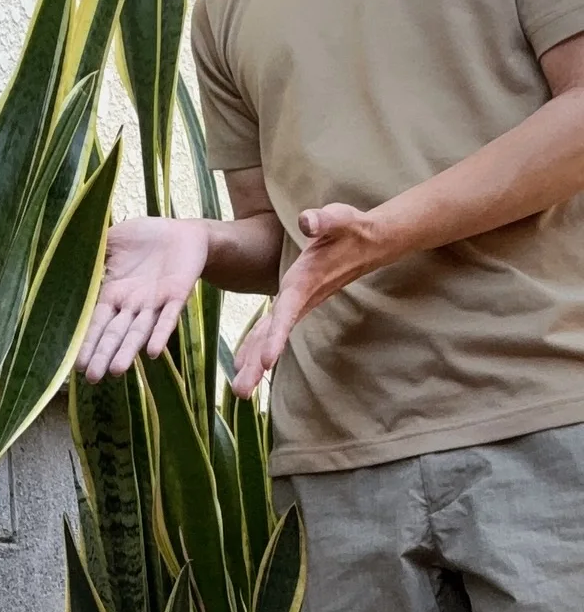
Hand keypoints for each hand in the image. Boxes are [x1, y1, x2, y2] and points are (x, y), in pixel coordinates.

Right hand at [75, 215, 210, 380]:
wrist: (184, 233)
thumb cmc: (145, 237)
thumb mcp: (113, 240)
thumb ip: (93, 251)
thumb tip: (64, 256)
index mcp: (114, 292)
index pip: (96, 322)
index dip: (87, 341)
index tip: (75, 363)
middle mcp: (132, 304)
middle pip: (114, 333)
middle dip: (103, 354)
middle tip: (91, 377)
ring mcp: (154, 302)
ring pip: (138, 331)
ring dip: (127, 351)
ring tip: (116, 371)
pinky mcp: (177, 295)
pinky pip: (168, 318)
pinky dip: (160, 334)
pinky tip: (152, 352)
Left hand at [231, 203, 385, 396]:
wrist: (371, 240)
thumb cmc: (352, 227)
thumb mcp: (339, 217)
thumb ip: (323, 219)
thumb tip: (307, 221)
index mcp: (306, 281)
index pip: (288, 312)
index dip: (277, 336)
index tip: (267, 362)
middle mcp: (301, 298)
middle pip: (276, 335)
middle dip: (258, 364)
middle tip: (242, 393)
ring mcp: (299, 303)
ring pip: (272, 337)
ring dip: (254, 364)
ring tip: (240, 392)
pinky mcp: (297, 301)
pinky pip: (273, 329)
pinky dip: (257, 347)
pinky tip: (242, 364)